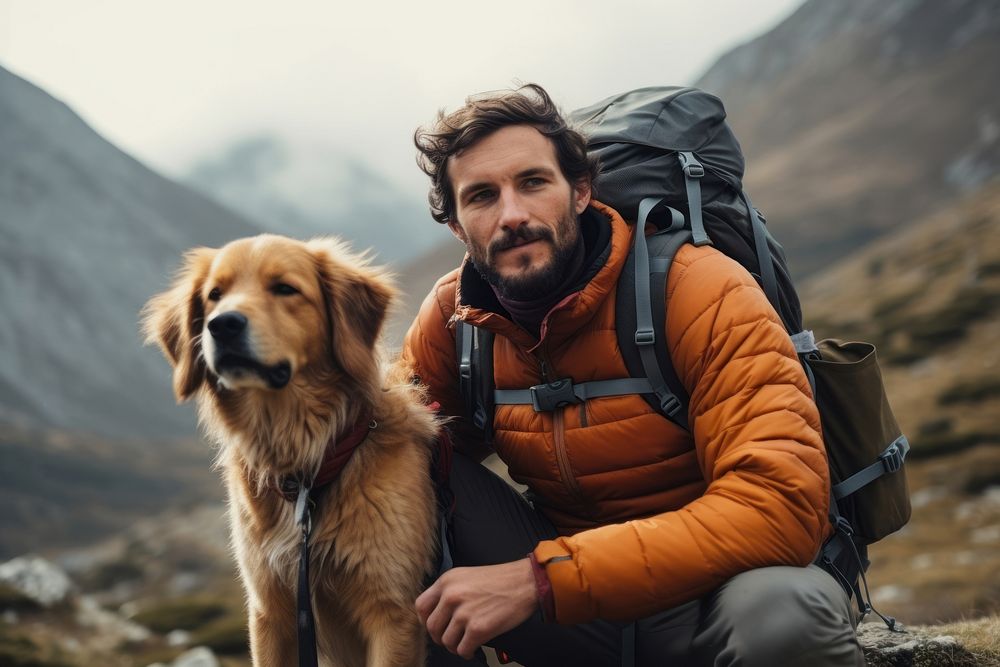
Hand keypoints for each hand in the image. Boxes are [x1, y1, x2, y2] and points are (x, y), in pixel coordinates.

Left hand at [415, 559, 537, 658]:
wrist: (525, 582)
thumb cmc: (501, 580)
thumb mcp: (467, 576)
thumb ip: (450, 590)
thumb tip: (438, 612)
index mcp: (447, 581)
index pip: (421, 606)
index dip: (426, 620)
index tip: (435, 625)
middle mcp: (451, 596)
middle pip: (431, 627)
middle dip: (440, 636)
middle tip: (451, 637)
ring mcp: (464, 613)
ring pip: (446, 641)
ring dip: (455, 646)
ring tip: (465, 642)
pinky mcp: (478, 628)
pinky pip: (462, 649)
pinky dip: (467, 652)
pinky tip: (473, 648)